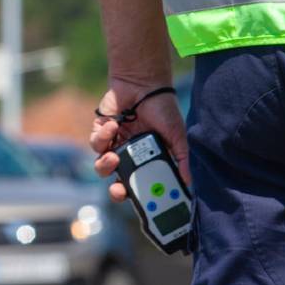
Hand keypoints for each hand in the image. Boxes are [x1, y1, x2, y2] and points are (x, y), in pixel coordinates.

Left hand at [90, 79, 189, 202]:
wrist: (144, 82)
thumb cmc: (163, 108)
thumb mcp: (177, 135)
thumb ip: (181, 158)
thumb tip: (188, 182)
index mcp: (148, 160)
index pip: (141, 185)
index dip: (138, 196)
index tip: (139, 202)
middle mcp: (130, 156)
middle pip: (119, 182)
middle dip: (117, 190)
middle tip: (119, 188)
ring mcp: (114, 144)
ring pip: (103, 166)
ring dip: (105, 166)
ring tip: (114, 157)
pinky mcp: (101, 131)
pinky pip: (96, 143)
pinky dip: (102, 137)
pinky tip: (114, 125)